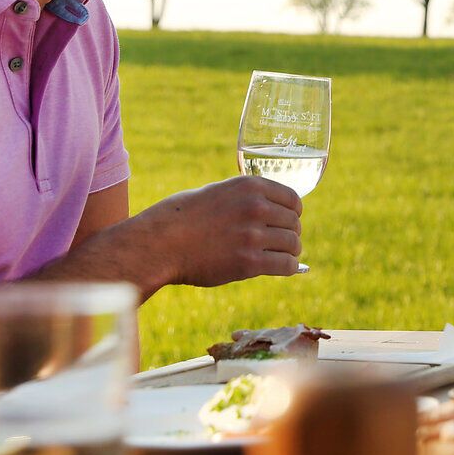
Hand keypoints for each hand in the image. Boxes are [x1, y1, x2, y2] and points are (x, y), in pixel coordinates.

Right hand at [134, 176, 303, 284]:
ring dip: (291, 252)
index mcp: (250, 186)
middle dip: (290, 234)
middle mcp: (256, 207)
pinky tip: (282, 268)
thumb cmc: (181, 218)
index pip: (293, 200)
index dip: (293, 213)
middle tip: (282, 243)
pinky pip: (286, 265)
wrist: (159, 243)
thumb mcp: (217, 193)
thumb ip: (244, 198)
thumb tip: (271, 210)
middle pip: (294, 223)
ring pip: (292, 244)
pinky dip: (289, 268)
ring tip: (282, 256)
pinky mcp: (249, 262)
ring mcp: (253, 235)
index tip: (289, 221)